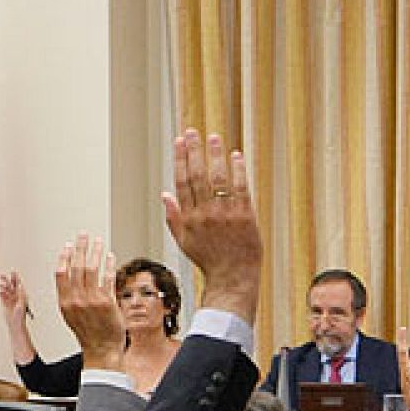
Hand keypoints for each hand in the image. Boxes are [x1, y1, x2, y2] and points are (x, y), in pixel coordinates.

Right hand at [0, 272, 29, 324]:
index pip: (19, 284)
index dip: (16, 278)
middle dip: (7, 280)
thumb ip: (21, 295)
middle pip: (12, 286)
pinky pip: (3, 296)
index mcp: (22, 296)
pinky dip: (0, 293)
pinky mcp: (6, 304)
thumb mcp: (22, 304)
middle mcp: (16, 297)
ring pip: (6, 291)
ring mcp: (11, 300)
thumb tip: (20, 286)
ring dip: (3, 286)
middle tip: (2, 275)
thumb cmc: (20, 316)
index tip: (13, 272)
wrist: (15, 325)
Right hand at [55, 233, 125, 371]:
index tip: (68, 246)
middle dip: (81, 248)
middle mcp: (77, 300)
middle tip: (83, 236)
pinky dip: (109, 265)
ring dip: (95, 252)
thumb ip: (70, 296)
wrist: (101, 350)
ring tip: (98, 242)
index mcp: (65, 302)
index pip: (61, 274)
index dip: (65, 257)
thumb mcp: (71, 314)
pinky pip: (108, 278)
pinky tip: (110, 257)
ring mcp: (92, 300)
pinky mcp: (108, 302)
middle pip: (77, 267)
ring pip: (92, 269)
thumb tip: (70, 276)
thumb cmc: (88, 334)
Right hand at [161, 128, 260, 322]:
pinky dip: (238, 170)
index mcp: (188, 219)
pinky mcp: (244, 216)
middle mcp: (204, 215)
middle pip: (197, 176)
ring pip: (217, 178)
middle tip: (192, 132)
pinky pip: (240, 188)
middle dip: (194, 151)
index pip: (181, 182)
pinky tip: (235, 155)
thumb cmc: (210, 260)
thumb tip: (164, 194)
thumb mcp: (184, 242)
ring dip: (215, 155)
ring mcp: (225, 215)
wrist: (233, 278)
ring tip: (213, 138)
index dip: (180, 160)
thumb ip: (174, 217)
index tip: (180, 142)